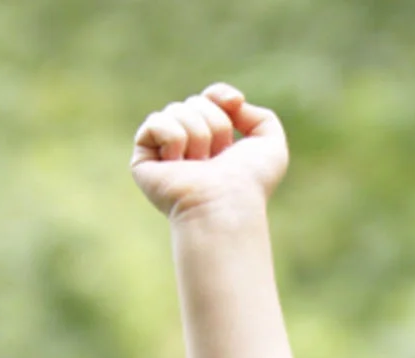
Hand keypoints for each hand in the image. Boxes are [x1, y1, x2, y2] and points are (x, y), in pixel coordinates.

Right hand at [130, 84, 288, 219]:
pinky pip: (156, 122)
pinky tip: (179, 163)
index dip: (219, 96)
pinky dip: (174, 137)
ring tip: (201, 165)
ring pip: (176, 109)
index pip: (208, 98)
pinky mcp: (144, 160)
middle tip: (218, 158)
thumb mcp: (271, 145)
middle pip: (195, 102)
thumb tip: (231, 101)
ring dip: (198, 134)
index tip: (234, 103)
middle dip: (215, 123)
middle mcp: (189, 147)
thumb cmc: (250, 183)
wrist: (226, 205)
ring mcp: (164, 154)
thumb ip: (261, 116)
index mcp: (215, 144)